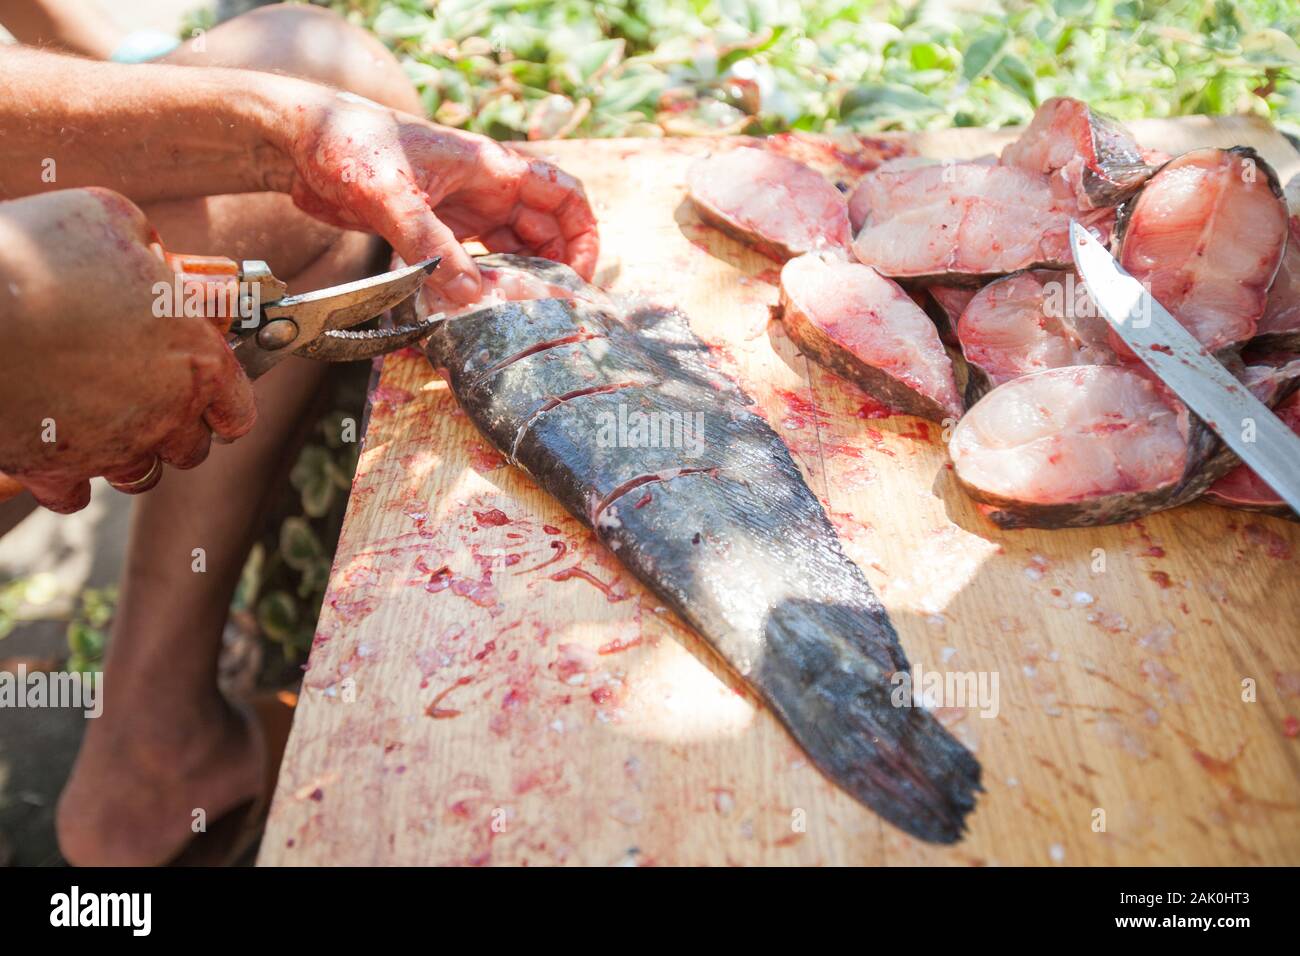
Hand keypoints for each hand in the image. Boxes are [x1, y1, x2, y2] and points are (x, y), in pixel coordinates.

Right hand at [0, 188, 255, 512]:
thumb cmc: (41, 254)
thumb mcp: (111, 219)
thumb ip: (147, 246)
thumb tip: (153, 257)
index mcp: (196, 360)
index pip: (238, 408)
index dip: (227, 401)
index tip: (213, 392)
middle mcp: (163, 414)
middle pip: (192, 448)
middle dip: (178, 426)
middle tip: (148, 394)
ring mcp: (109, 448)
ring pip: (138, 475)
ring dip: (130, 454)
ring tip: (104, 420)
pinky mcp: (51, 469)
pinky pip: (73, 494)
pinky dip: (68, 478)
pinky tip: (57, 445)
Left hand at [273, 92, 599, 303]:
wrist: (297, 140)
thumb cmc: (347, 142)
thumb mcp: (392, 195)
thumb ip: (432, 248)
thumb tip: (471, 298)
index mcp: (490, 167)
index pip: (563, 196)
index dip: (583, 236)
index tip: (579, 276)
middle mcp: (483, 189)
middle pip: (543, 231)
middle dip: (553, 270)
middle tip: (550, 312)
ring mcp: (459, 210)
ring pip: (509, 250)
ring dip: (515, 283)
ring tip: (515, 318)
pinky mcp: (432, 230)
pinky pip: (471, 262)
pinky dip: (478, 286)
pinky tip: (473, 311)